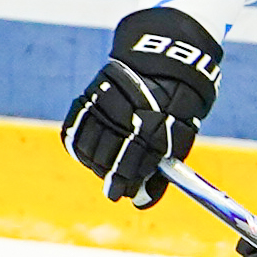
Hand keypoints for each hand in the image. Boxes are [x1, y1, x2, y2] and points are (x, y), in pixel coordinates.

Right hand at [60, 7, 221, 207]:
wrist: (167, 55)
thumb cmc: (178, 101)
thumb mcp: (179, 134)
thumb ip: (160, 169)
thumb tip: (142, 201)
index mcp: (154, 119)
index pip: (133, 159)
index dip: (126, 180)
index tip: (122, 194)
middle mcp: (128, 108)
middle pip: (108, 153)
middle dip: (109, 175)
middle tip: (113, 188)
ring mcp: (107, 98)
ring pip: (90, 141)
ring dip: (94, 162)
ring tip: (102, 170)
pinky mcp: (93, 90)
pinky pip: (77, 123)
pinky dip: (78, 142)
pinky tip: (86, 154)